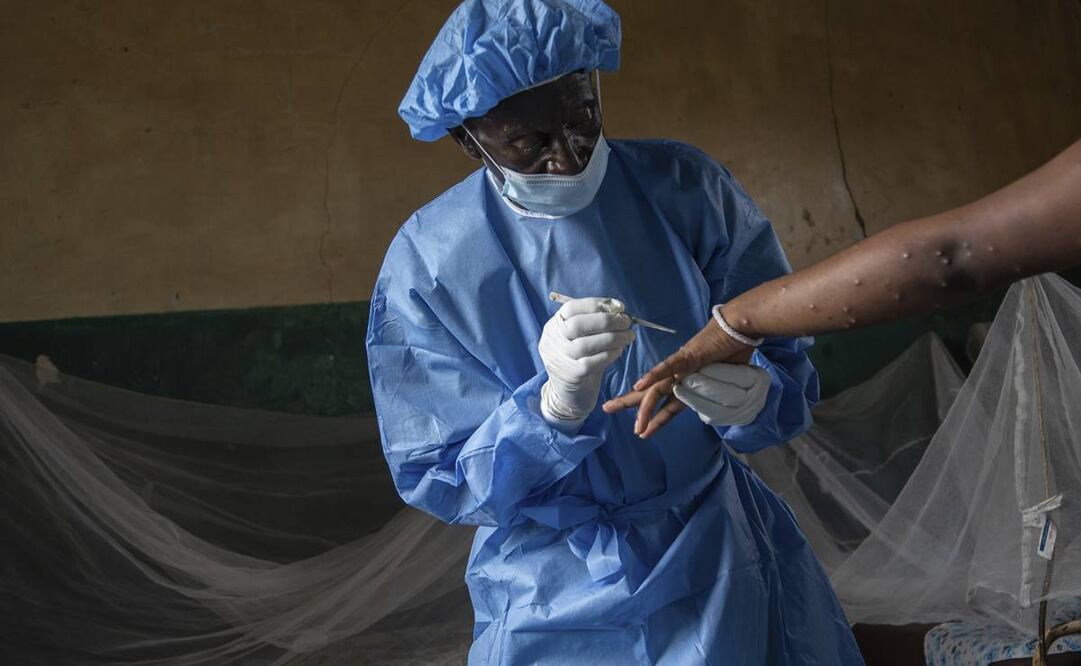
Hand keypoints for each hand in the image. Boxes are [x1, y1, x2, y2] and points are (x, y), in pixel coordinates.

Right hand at [539, 297, 634, 424]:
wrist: (568, 395)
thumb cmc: (579, 360)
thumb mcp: (580, 337)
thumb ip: (594, 323)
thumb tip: (619, 310)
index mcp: (554, 326)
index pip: (571, 308)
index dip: (597, 304)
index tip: (620, 307)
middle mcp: (553, 341)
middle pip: (578, 324)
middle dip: (607, 320)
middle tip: (627, 322)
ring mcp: (560, 359)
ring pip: (586, 344)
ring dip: (613, 337)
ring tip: (628, 336)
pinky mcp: (572, 376)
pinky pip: (593, 362)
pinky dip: (610, 353)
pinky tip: (619, 350)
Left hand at [602, 316, 751, 437]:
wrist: (740, 329)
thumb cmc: (734, 351)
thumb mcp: (727, 381)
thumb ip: (718, 393)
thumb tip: (719, 406)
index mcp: (687, 381)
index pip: (666, 403)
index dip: (653, 416)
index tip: (641, 429)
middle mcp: (680, 375)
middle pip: (652, 394)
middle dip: (629, 403)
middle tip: (606, 409)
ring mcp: (683, 367)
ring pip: (657, 389)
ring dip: (643, 406)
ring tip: (631, 422)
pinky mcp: (688, 357)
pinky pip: (669, 368)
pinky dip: (653, 376)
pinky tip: (639, 385)